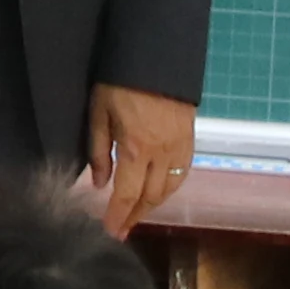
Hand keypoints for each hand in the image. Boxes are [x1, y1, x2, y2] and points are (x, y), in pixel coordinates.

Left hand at [87, 85, 196, 235]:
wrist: (157, 55)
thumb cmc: (120, 81)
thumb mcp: (98, 112)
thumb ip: (99, 151)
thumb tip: (99, 184)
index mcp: (136, 150)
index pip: (127, 195)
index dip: (118, 217)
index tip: (110, 233)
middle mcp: (162, 154)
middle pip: (151, 197)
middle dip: (135, 216)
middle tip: (122, 229)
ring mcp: (180, 146)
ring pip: (170, 188)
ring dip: (153, 205)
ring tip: (137, 213)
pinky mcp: (190, 137)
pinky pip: (183, 172)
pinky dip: (171, 187)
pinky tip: (160, 190)